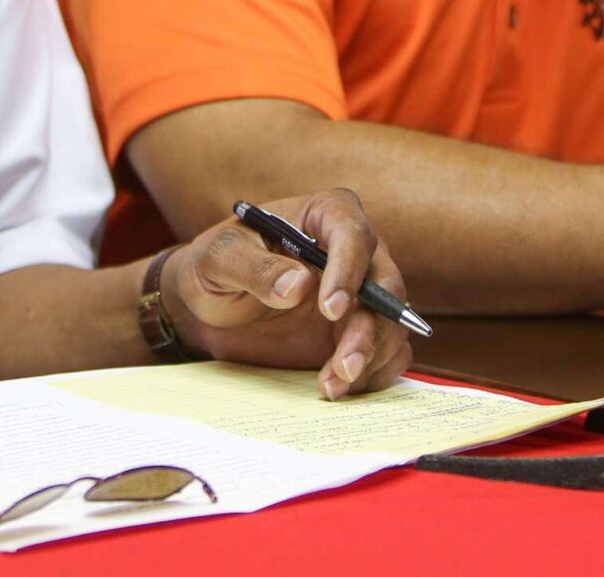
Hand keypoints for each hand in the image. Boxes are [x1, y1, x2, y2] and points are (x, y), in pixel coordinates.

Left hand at [159, 189, 413, 400]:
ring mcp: (362, 293)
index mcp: (325, 215)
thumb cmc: (216, 265)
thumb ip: (255, 268)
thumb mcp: (219, 259)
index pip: (352, 236)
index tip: (330, 309)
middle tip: (344, 364)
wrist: (213, 302)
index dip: (348, 272)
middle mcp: (355, 251)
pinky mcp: (360, 329)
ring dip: (371, 358)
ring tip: (332, 385)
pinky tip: (340, 388)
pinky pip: (388, 352)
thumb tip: (298, 285)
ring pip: (390, 323)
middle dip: (370, 328)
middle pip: (384, 285)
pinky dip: (373, 374)